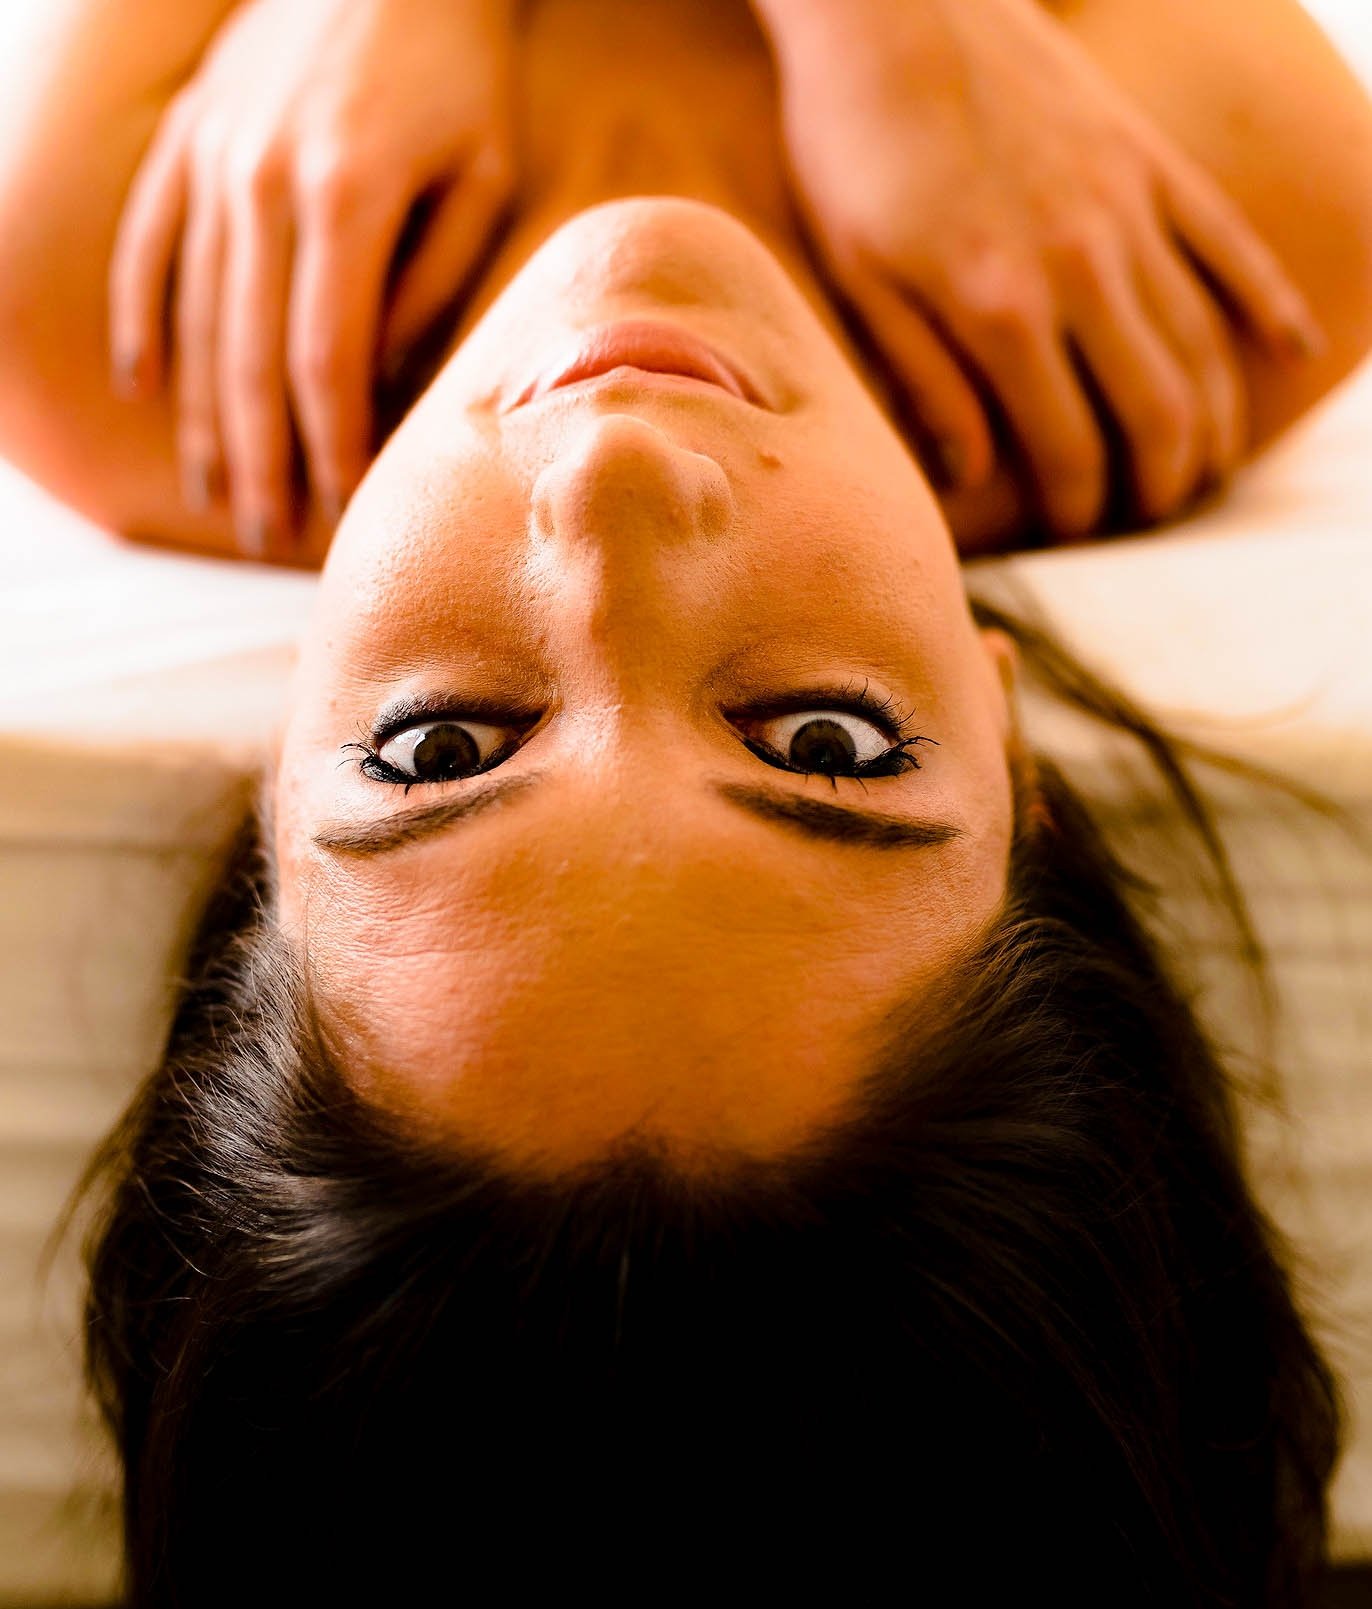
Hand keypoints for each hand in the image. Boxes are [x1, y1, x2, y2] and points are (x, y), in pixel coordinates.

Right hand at [108, 0, 516, 556]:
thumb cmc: (459, 66)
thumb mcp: (481, 173)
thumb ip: (434, 281)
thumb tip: (381, 378)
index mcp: (346, 198)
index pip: (326, 361)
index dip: (329, 445)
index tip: (337, 511)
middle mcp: (261, 184)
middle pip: (250, 356)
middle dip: (264, 458)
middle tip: (269, 535)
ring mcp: (212, 160)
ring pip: (197, 314)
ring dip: (204, 414)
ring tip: (218, 491)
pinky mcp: (186, 139)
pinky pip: (149, 245)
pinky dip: (143, 318)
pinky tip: (144, 386)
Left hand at [770, 0, 1323, 538]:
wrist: (890, 3)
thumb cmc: (853, 148)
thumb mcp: (861, 280)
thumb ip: (924, 380)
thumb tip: (973, 473)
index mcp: (1001, 307)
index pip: (1066, 442)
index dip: (1080, 502)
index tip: (1078, 528)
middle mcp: (1082, 265)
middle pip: (1153, 405)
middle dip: (1160, 479)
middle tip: (1155, 516)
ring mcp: (1127, 207)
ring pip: (1200, 338)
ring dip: (1214, 416)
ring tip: (1209, 471)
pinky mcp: (1147, 157)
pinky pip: (1228, 241)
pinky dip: (1265, 300)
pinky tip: (1292, 352)